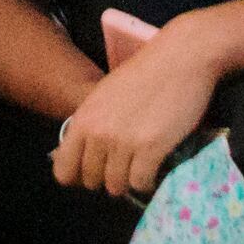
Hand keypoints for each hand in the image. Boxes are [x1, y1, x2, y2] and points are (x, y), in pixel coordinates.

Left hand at [53, 17, 219, 199]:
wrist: (180, 58)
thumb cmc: (145, 74)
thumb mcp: (105, 96)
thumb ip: (92, 125)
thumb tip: (82, 157)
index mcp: (83, 118)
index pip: (63, 170)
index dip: (78, 176)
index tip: (96, 169)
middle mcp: (97, 133)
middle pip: (92, 181)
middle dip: (107, 177)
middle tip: (125, 164)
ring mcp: (123, 142)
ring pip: (116, 186)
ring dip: (129, 180)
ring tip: (141, 165)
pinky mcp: (150, 148)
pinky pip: (141, 183)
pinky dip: (148, 180)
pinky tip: (155, 165)